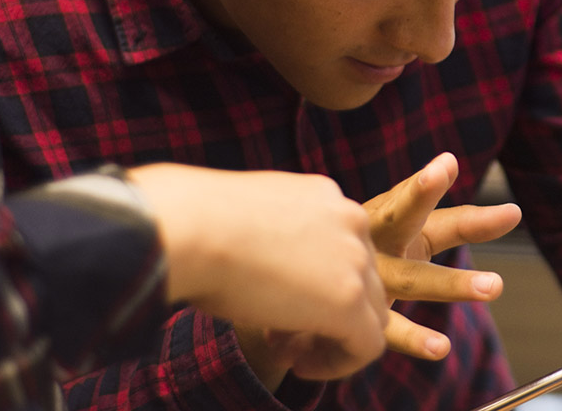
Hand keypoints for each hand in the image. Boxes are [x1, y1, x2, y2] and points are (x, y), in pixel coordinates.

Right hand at [126, 164, 388, 386]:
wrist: (190, 226)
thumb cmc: (197, 224)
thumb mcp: (249, 221)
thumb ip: (274, 240)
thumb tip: (263, 266)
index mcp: (325, 196)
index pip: (343, 248)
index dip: (315, 283)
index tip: (276, 302)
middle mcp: (350, 220)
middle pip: (363, 278)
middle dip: (326, 311)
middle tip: (281, 334)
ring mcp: (355, 258)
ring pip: (372, 312)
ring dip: (333, 338)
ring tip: (287, 351)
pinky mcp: (349, 299)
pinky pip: (368, 345)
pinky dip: (339, 363)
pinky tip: (300, 365)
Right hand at [363, 152, 522, 359]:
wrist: (296, 283)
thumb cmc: (362, 248)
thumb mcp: (398, 227)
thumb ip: (451, 217)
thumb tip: (497, 198)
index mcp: (385, 215)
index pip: (412, 198)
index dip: (428, 184)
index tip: (448, 164)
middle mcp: (377, 241)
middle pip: (404, 217)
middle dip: (425, 198)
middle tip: (464, 187)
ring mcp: (369, 279)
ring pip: (412, 279)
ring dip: (453, 283)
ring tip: (494, 286)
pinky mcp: (359, 318)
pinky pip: (390, 329)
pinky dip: (414, 338)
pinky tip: (441, 347)